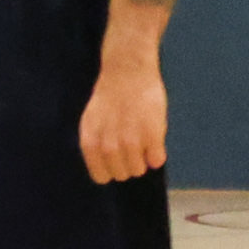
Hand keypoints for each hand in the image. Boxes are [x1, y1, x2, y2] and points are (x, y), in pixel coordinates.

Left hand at [79, 48, 168, 182]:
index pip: (100, 176)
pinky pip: (157, 160)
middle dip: (127, 165)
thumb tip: (105, 168)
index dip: (110, 172)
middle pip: (121, 174)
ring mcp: (131, 140)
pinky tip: (154, 141)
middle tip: (132, 149)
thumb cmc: (110, 97)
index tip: (117, 163)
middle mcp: (108, 144)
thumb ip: (97, 144)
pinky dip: (157, 155)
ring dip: (142, 161)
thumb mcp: (92, 122)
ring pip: (138, 169)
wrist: (127, 72)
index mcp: (91, 141)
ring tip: (142, 143)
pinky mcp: (152, 135)